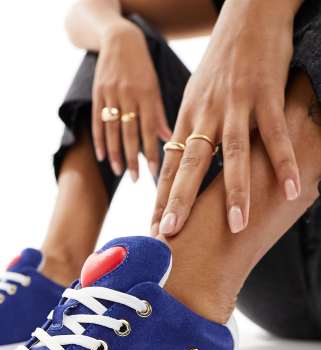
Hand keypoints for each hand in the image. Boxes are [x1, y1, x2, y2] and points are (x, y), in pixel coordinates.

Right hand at [92, 21, 170, 181]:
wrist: (119, 40)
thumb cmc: (142, 68)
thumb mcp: (154, 87)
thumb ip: (159, 114)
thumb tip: (169, 140)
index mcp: (147, 94)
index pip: (150, 130)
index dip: (153, 152)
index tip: (156, 173)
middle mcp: (129, 96)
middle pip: (130, 133)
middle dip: (134, 159)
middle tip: (136, 180)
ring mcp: (111, 95)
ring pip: (113, 130)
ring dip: (115, 154)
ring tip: (118, 172)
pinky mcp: (98, 95)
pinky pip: (97, 122)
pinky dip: (100, 141)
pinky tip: (102, 157)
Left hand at [151, 0, 300, 235]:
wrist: (248, 12)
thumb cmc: (222, 61)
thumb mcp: (197, 96)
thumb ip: (191, 130)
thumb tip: (181, 162)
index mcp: (188, 118)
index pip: (170, 165)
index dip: (161, 197)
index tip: (154, 226)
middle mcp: (207, 114)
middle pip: (191, 164)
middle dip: (180, 200)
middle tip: (171, 232)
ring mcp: (236, 105)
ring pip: (233, 154)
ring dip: (235, 191)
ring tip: (236, 225)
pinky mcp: (267, 94)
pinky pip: (275, 134)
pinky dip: (284, 162)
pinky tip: (290, 190)